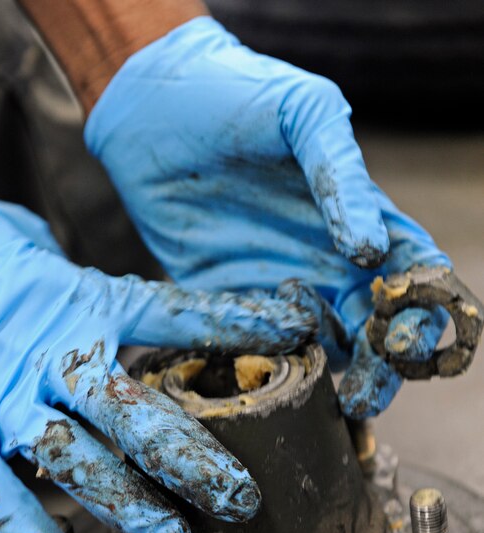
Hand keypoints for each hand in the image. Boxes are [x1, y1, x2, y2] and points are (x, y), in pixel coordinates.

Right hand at [0, 187, 311, 532]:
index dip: (234, 323)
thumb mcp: (68, 271)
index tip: (292, 338)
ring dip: (123, 502)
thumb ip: (125, 304)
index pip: (171, 313)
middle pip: (128, 408)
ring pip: (69, 456)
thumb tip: (209, 314)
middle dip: (188, 458)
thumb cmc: (0, 270)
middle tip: (238, 497)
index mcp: (81, 304)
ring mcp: (0, 395)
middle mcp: (47, 352)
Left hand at [85, 16, 450, 417]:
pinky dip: (270, 368)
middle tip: (368, 392)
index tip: (407, 338)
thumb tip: (374, 253)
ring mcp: (279, 288)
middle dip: (383, 367)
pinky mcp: (229, 304)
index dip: (423, 312)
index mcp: (362, 221)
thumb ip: (343, 177)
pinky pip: (258, 348)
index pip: (414, 278)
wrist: (155, 108)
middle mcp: (327, 264)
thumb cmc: (241, 95)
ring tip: (319, 383)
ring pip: (325, 351)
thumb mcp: (306, 116)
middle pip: (377, 331)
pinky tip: (268, 375)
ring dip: (331, 375)